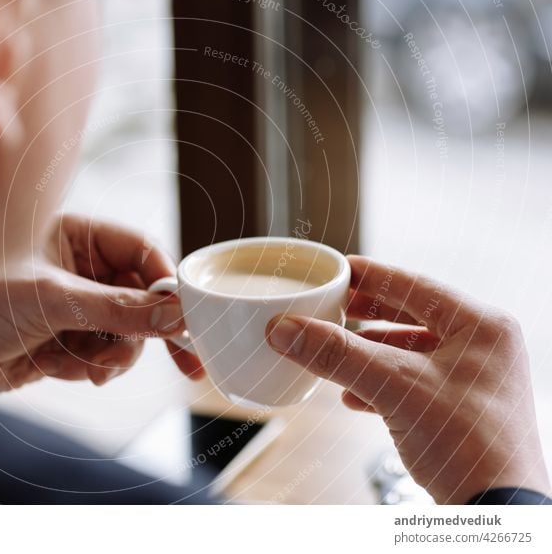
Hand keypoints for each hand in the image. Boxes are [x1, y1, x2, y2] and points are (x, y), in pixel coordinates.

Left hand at [0, 213, 203, 392]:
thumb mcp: (54, 302)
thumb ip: (117, 308)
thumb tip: (174, 315)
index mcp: (76, 236)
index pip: (141, 250)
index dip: (166, 284)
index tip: (186, 315)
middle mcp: (82, 268)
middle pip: (142, 297)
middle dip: (147, 332)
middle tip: (185, 362)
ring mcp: (78, 306)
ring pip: (128, 332)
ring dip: (114, 355)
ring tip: (92, 369)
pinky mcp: (71, 339)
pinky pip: (105, 355)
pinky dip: (89, 367)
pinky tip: (58, 367)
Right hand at [266, 255, 549, 503]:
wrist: (495, 511)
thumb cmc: (468, 444)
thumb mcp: (394, 387)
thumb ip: (338, 354)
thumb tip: (286, 328)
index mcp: (481, 325)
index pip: (415, 285)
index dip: (370, 275)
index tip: (337, 270)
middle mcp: (484, 347)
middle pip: (412, 316)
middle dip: (366, 317)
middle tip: (332, 307)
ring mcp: (476, 380)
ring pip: (410, 352)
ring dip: (368, 354)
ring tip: (335, 355)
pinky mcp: (464, 410)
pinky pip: (414, 384)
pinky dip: (381, 386)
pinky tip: (353, 396)